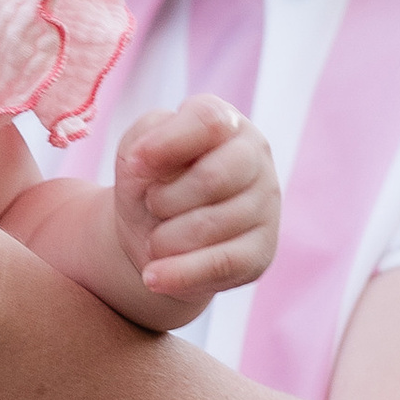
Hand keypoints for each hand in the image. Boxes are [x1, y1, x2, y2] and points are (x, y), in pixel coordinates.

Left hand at [114, 97, 278, 311]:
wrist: (154, 235)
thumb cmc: (151, 182)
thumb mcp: (136, 152)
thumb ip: (143, 141)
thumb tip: (146, 159)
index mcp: (226, 124)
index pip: (209, 122)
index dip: (167, 144)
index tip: (134, 164)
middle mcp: (255, 158)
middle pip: (213, 178)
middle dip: (164, 199)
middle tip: (151, 205)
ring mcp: (265, 206)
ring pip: (212, 225)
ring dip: (165, 238)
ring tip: (154, 240)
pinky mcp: (260, 252)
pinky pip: (221, 264)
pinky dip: (179, 274)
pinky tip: (153, 277)